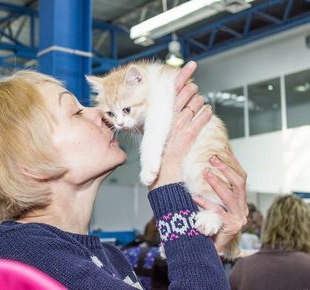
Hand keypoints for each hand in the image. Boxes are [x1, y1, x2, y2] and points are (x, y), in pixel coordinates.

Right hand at [149, 61, 212, 189]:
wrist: (163, 168)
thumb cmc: (161, 149)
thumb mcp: (159, 129)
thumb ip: (166, 115)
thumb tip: (176, 103)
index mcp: (163, 113)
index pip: (174, 89)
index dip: (183, 75)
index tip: (191, 64)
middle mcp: (172, 116)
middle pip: (187, 92)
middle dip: (193, 89)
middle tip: (194, 90)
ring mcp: (181, 124)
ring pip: (197, 103)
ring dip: (201, 101)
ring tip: (200, 104)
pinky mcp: (190, 133)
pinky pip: (204, 117)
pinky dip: (208, 112)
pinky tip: (208, 111)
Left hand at [193, 147, 248, 252]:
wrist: (209, 250)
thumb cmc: (209, 224)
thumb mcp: (214, 205)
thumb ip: (212, 191)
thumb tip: (203, 168)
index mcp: (240, 201)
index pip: (241, 177)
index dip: (233, 163)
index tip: (223, 150)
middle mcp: (242, 208)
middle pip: (240, 182)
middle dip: (226, 168)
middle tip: (212, 157)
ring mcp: (238, 218)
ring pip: (230, 195)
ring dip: (217, 183)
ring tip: (205, 173)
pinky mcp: (230, 227)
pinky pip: (217, 211)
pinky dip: (206, 203)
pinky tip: (195, 197)